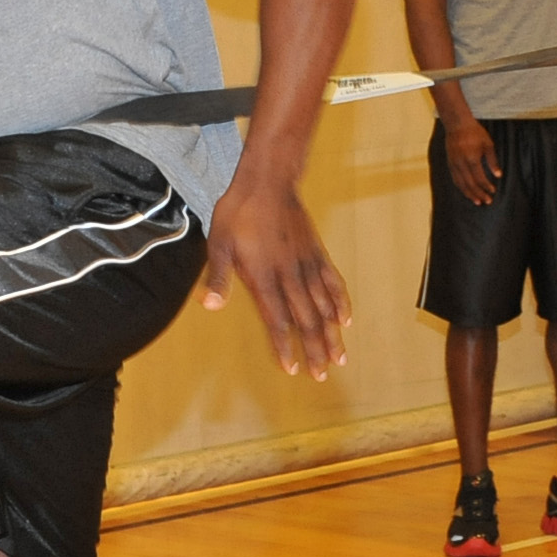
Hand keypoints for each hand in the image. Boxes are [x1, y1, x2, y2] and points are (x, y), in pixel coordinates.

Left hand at [200, 177, 351, 377]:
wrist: (267, 181)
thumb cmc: (238, 212)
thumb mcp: (218, 243)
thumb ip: (217, 277)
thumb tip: (209, 305)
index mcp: (263, 277)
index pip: (277, 319)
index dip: (284, 345)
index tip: (292, 368)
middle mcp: (289, 275)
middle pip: (305, 319)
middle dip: (313, 349)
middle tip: (322, 374)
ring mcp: (306, 264)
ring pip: (323, 306)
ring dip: (331, 333)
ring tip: (340, 357)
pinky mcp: (317, 253)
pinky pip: (333, 281)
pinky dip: (341, 301)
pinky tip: (346, 319)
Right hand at [443, 114, 502, 204]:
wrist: (457, 124)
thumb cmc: (475, 132)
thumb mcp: (488, 144)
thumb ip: (493, 161)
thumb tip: (498, 175)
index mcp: (472, 159)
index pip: (480, 178)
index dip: (486, 187)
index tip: (493, 191)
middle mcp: (461, 163)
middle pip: (470, 184)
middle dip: (479, 194)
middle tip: (486, 201)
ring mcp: (454, 164)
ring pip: (461, 184)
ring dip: (469, 194)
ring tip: (477, 201)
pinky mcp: (449, 163)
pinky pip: (455, 179)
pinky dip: (461, 187)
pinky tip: (466, 192)